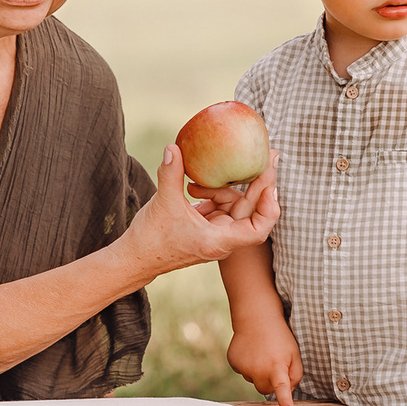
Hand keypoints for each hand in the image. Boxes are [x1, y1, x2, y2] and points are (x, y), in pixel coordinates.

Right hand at [125, 149, 278, 272]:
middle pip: (250, 211)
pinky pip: (219, 208)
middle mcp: (222, 239)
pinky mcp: (206, 229)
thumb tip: (174, 147)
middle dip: (259, 184)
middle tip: (269, 155)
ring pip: (233, 207)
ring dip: (221, 190)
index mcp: (218, 240)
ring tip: (193, 185)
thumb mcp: (162, 203)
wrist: (136, 258)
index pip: (257, 230)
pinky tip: (193, 188)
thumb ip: (171, 174)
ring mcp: (215, 234)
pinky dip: (212, 195)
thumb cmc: (151, 239)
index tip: (270, 184)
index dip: (268, 208)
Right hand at [226, 317, 301, 405]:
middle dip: (270, 382)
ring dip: (258, 372)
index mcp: (277, 367)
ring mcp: (244, 367)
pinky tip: (251, 351)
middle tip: (273, 364)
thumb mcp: (294, 353)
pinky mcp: (234, 363)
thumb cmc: (279, 336)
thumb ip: (295, 375)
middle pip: (265, 390)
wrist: (256, 318)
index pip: (282, 388)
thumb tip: (288, 391)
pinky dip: (246, 365)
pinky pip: (242, 372)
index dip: (284, 401)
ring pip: (252, 380)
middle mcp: (259, 369)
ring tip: (261, 352)